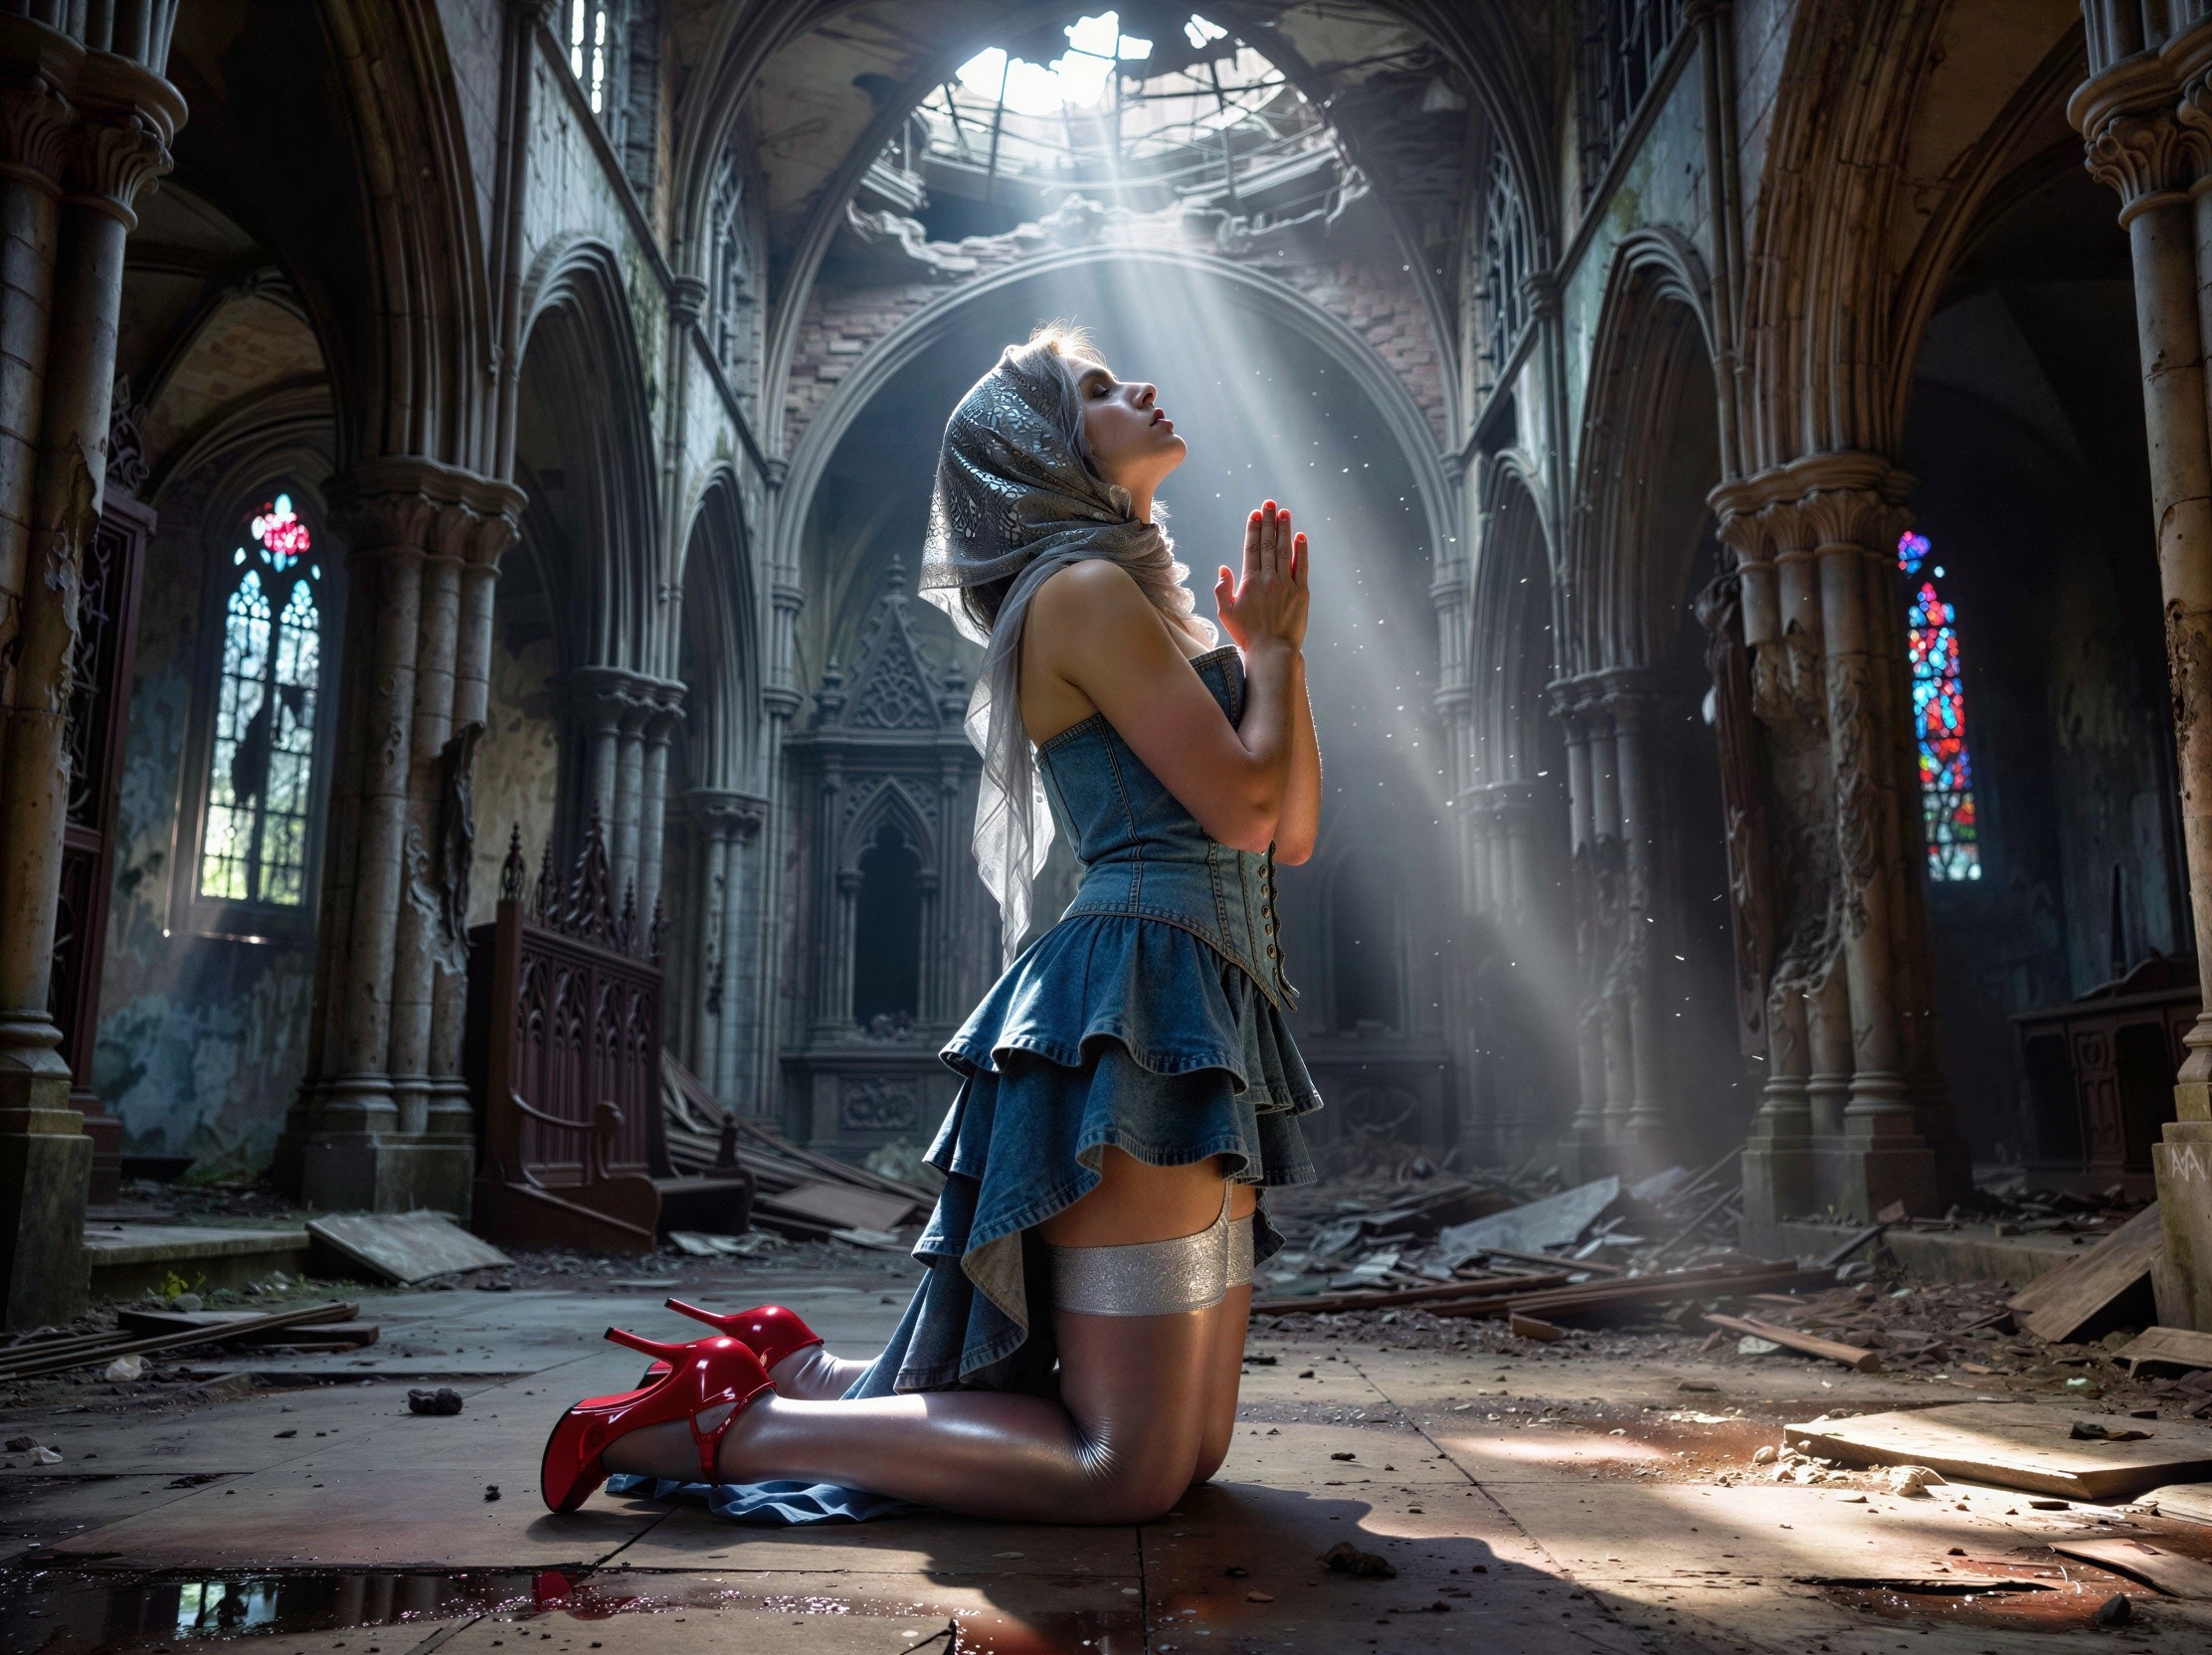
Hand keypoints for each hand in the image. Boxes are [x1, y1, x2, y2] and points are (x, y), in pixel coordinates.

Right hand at [1215, 500, 1308, 652]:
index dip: (1253, 529)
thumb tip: (1223, 569)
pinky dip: (1302, 550)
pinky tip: (1300, 536)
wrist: (1273, 652)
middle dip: (1269, 521)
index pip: (1252, 548)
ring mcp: (1287, 585)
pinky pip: (1302, 567)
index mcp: (1249, 582)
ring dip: (1284, 529)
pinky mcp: (1302, 593)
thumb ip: (1222, 589)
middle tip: (1270, 504)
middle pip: (1269, 543)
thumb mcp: (1225, 613)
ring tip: (1284, 512)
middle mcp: (1268, 579)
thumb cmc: (1247, 635)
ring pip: (1285, 550)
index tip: (1255, 514)